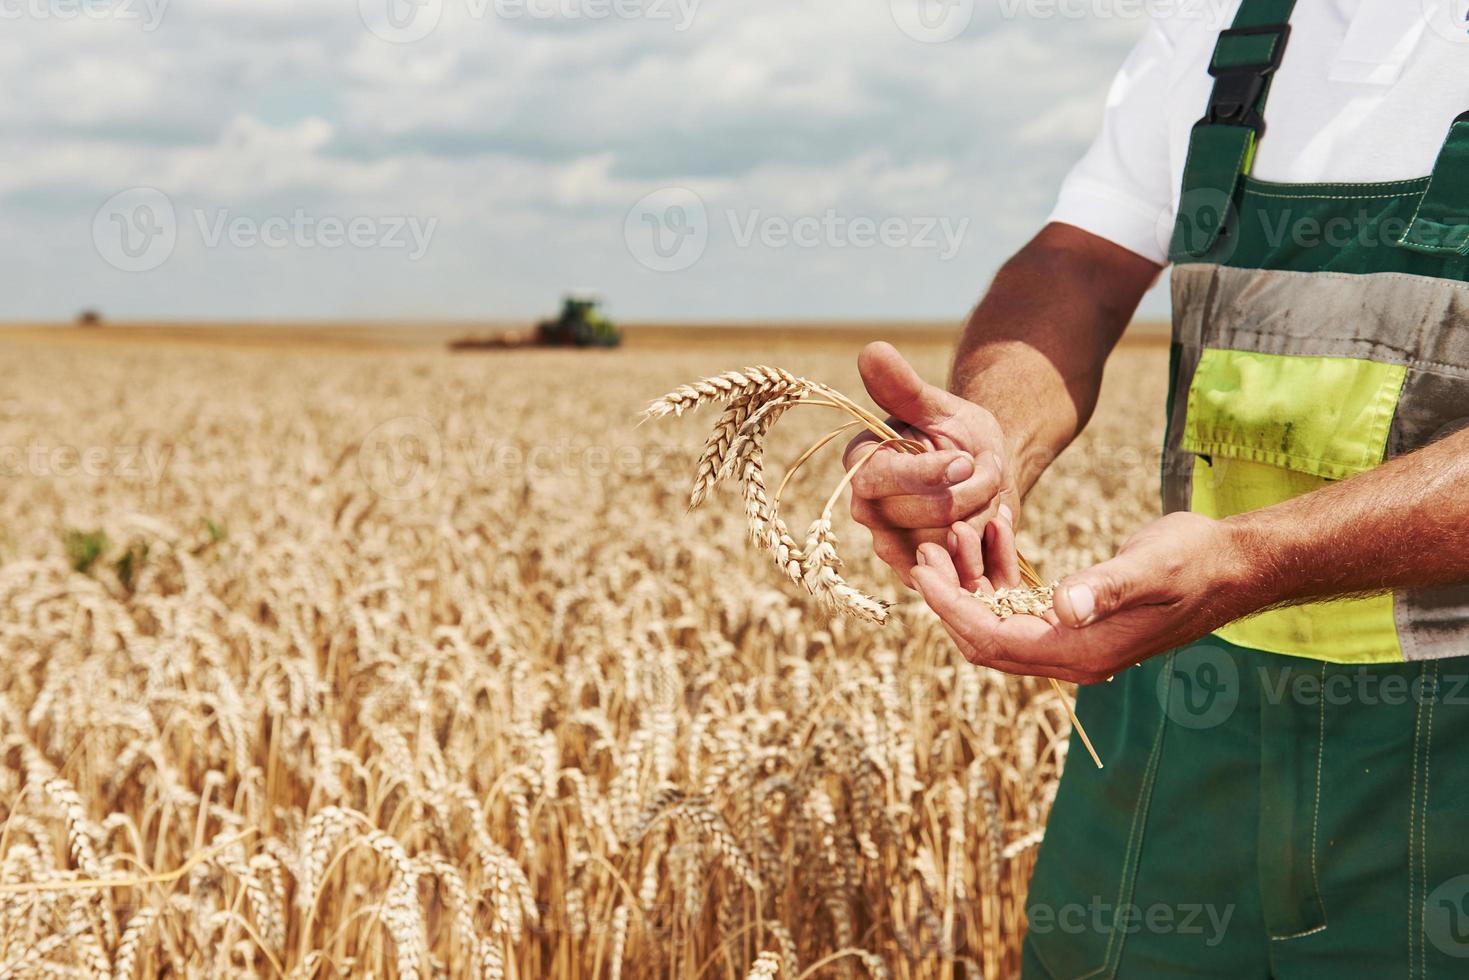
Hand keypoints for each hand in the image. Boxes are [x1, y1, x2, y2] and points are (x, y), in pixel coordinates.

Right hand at [843, 341, 1018, 587]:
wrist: (980, 470)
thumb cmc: (955, 433)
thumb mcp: (939, 406)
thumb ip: (904, 386)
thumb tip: (871, 350)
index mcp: (861, 464)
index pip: (882, 480)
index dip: (928, 474)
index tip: (964, 461)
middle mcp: (866, 508)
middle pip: (927, 515)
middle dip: (972, 491)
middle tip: (985, 468)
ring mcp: (889, 545)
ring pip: (950, 543)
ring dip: (983, 515)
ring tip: (986, 493)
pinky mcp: (916, 572)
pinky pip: (959, 569)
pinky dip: (985, 546)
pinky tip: (988, 523)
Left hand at [909, 512, 1261, 683]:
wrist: (1233, 566)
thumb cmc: (1197, 561)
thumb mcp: (1151, 566)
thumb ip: (1107, 588)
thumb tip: (1063, 606)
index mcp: (1082, 651)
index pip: (993, 640)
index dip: (951, 608)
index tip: (921, 570)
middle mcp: (1072, 657)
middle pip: (985, 639)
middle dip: (949, 598)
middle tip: (924, 549)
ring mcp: (1074, 642)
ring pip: (998, 623)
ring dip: (970, 584)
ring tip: (952, 534)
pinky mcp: (1077, 623)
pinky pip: (1019, 608)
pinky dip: (997, 577)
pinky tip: (992, 534)